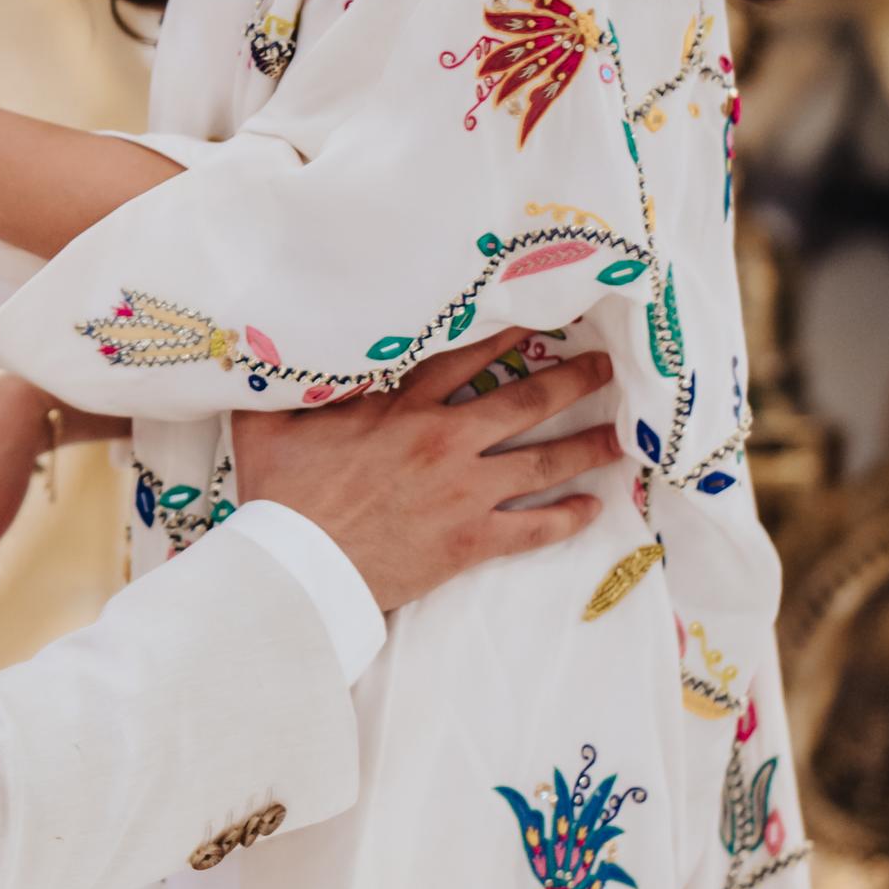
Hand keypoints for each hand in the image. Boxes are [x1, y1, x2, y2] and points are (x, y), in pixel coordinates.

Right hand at [237, 331, 623, 618]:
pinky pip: (534, 527)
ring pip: (543, 460)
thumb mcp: (269, 422)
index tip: (540, 321)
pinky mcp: (472, 539)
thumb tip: (270, 343)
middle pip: (525, 401)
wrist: (301, 567)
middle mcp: (445, 439)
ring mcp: (465, 490)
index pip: (466, 357)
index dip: (508, 336)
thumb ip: (285, 381)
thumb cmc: (281, 496)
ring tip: (620, 435)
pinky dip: (568, 517)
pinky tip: (594, 508)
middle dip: (571, 381)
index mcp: (402, 406)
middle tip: (605, 367)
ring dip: (587, 446)